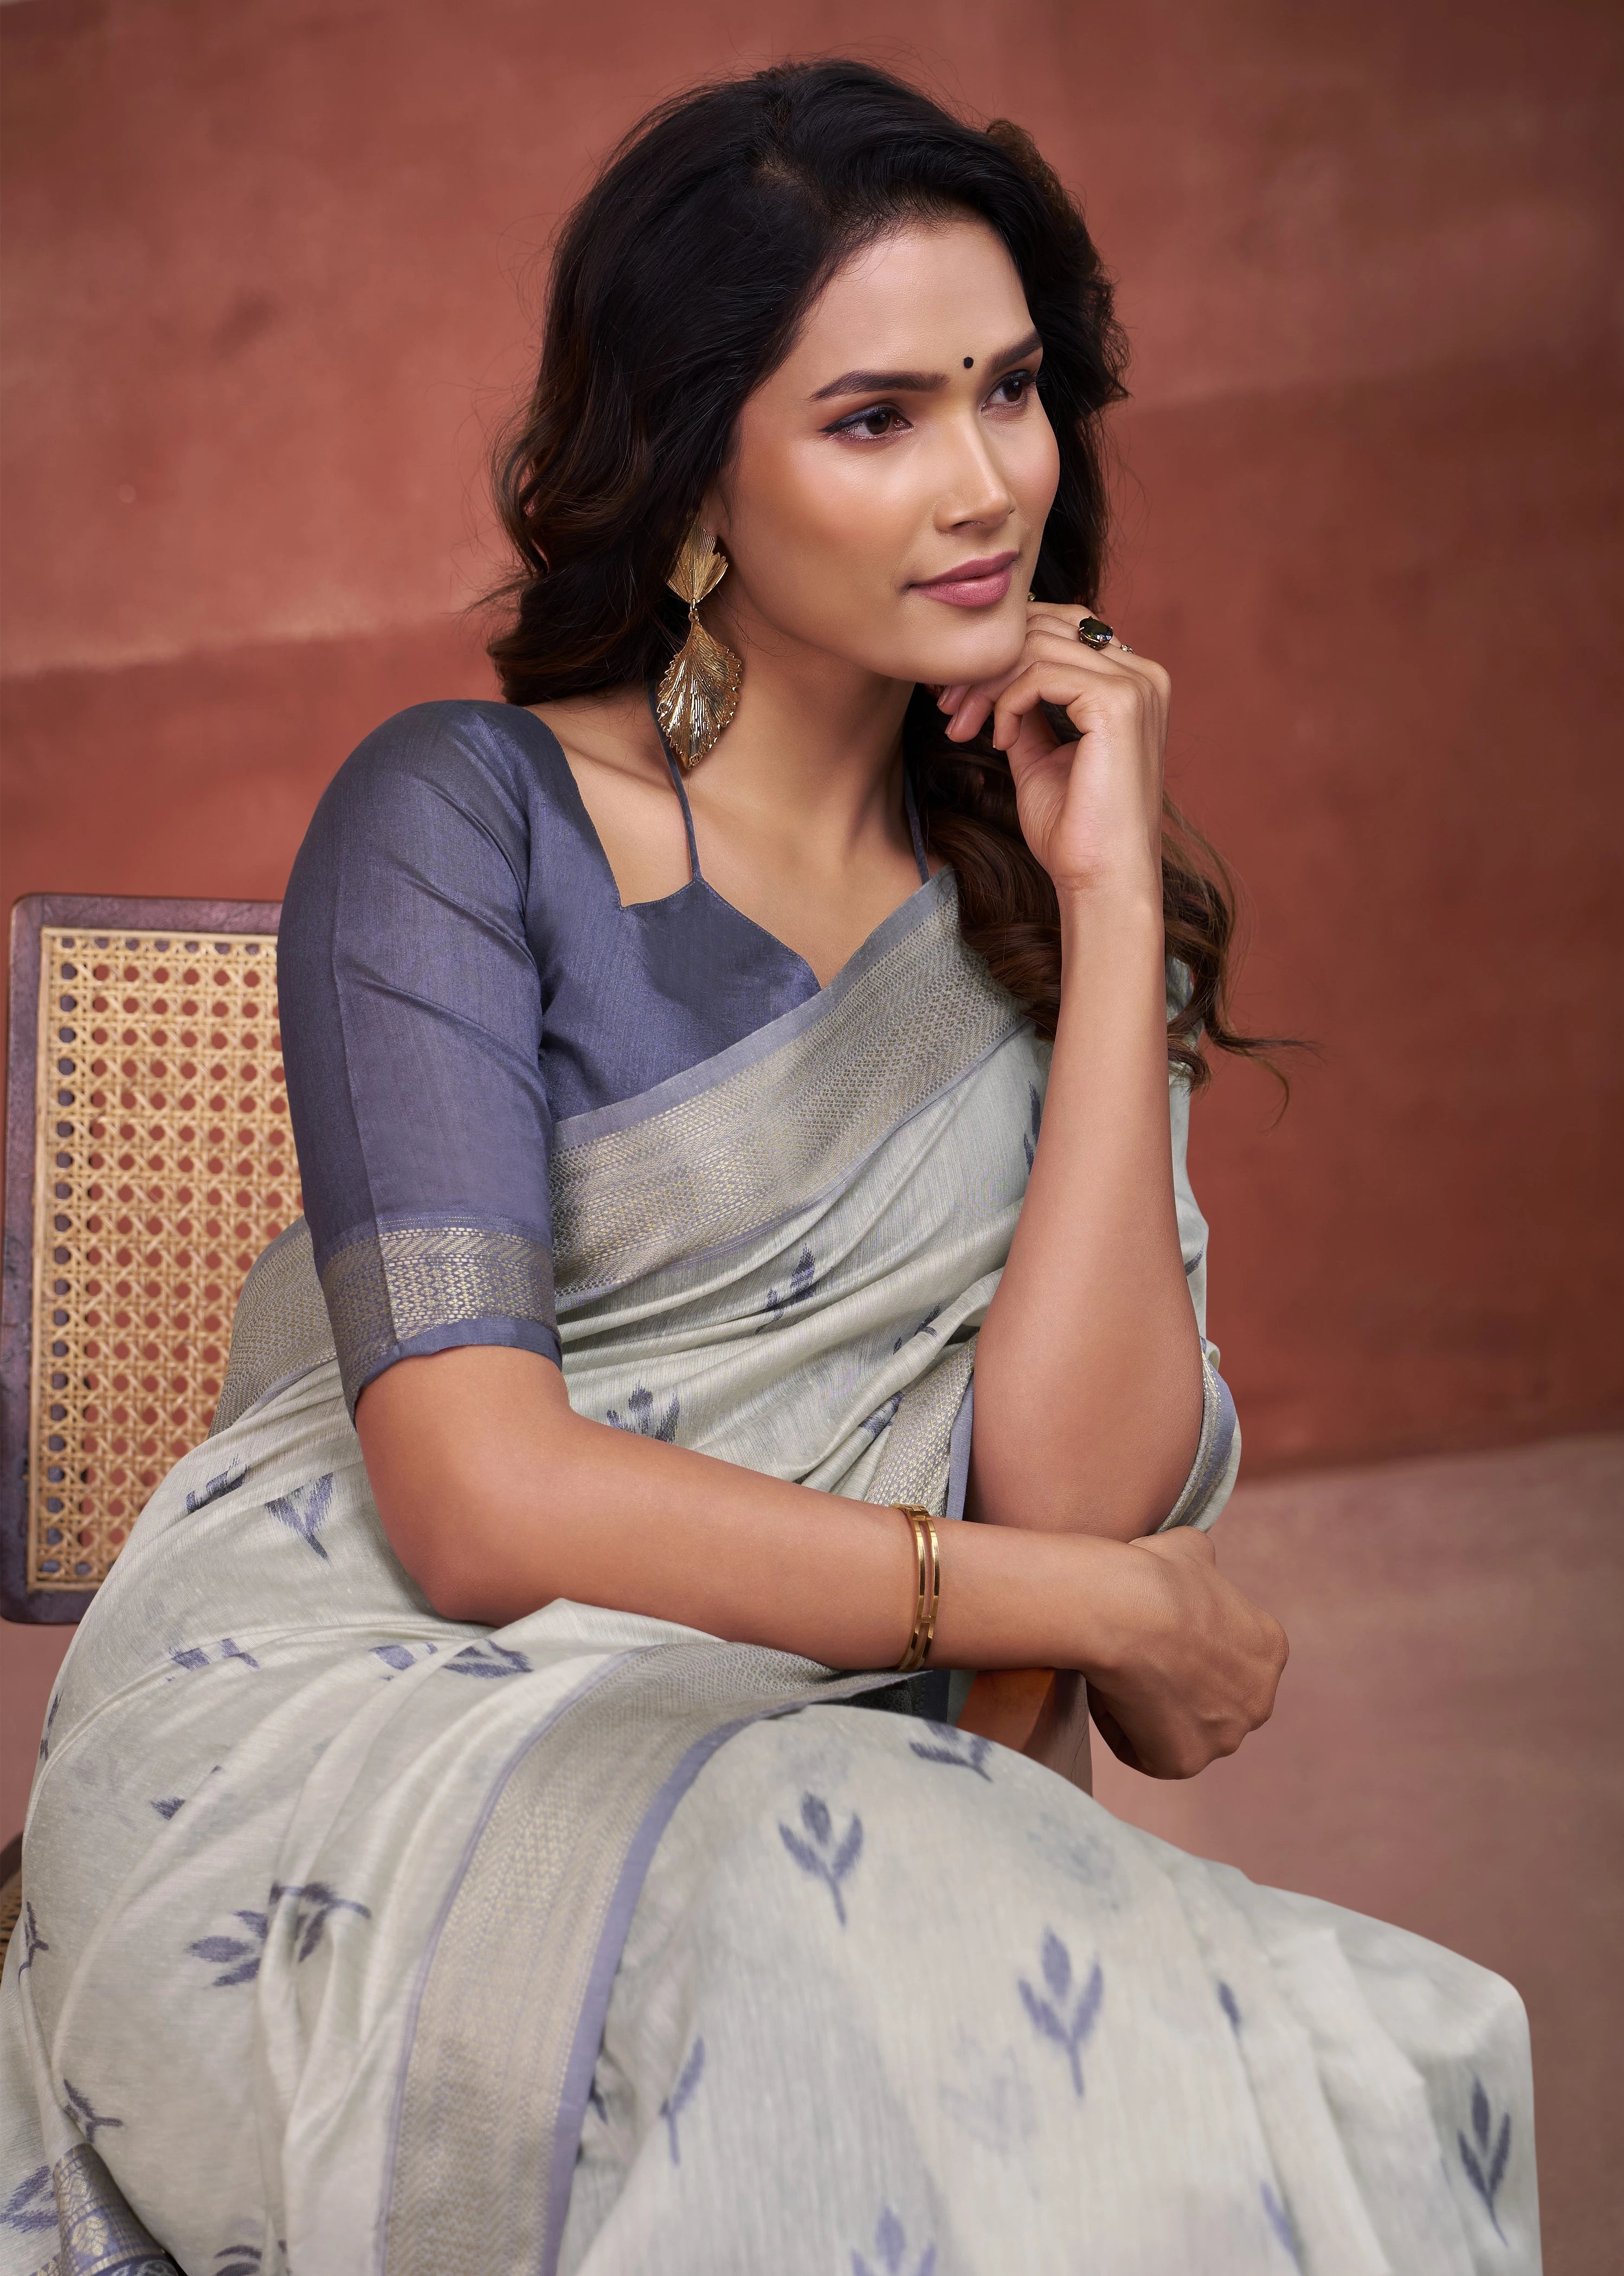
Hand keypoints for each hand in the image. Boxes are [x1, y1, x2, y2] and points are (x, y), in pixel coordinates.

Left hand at [937, 601, 1169, 897]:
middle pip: (1046, 627)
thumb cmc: (1075, 831)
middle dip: (986, 664)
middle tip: (948, 708)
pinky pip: (1040, 673)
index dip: (1002, 654)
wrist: (1101, 880)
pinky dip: (1006, 702)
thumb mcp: (1040, 756)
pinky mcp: (1118, 702)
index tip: (958, 698)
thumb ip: (1027, 711)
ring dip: (985, 684)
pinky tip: (999, 741)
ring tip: (962, 726)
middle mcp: (1142, 675)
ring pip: (1037, 646)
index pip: (1060, 629)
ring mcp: (1135, 685)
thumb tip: (994, 679)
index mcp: (1132, 683)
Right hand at [1082, 1529, 1287, 1779]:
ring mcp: (1225, 1737)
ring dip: (1151, 1710)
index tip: (1155, 1631)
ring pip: (1182, 1729)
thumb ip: (1201, 1563)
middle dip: (1177, 1684)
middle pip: (1212, 1701)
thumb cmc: (1155, 1575)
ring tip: (1119, 1675)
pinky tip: (1108, 1694)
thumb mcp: (1190, 1549)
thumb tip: (1195, 1561)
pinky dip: (1123, 1728)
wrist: (1126, 1610)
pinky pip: (1148, 1752)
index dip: (1186, 1645)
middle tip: (1136, 1657)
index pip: (1227, 1657)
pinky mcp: (1185, 1763)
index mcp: (1269, 1649)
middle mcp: (1259, 1701)